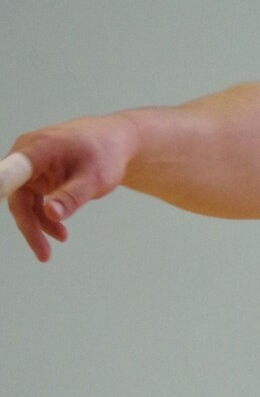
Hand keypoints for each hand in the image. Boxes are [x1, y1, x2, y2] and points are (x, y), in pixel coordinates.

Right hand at [4, 116, 137, 261]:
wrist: (112, 140)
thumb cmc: (104, 155)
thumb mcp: (94, 179)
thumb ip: (72, 196)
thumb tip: (51, 214)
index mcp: (38, 149)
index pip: (10, 172)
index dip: (0, 184)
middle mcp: (26, 154)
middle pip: (16, 196)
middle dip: (29, 226)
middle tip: (44, 255)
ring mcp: (29, 164)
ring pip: (23, 201)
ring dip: (37, 225)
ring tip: (61, 240)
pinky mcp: (35, 173)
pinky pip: (32, 200)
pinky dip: (45, 216)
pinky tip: (60, 232)